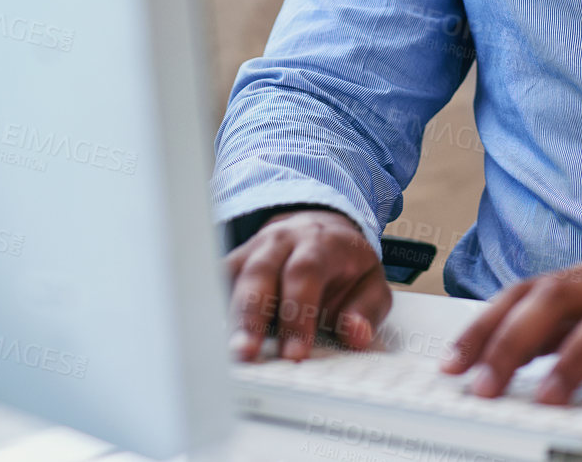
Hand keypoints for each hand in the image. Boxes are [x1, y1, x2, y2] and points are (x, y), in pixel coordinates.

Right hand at [225, 208, 392, 362]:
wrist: (320, 226)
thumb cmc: (345, 263)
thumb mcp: (372, 281)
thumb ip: (368, 309)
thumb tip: (355, 334)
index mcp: (320, 242)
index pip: (305, 273)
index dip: (297, 314)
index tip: (294, 354)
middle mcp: (282, 241)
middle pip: (260, 273)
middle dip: (250, 316)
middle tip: (245, 354)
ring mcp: (253, 249)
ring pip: (232, 276)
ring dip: (226, 315)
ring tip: (224, 352)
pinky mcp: (235, 262)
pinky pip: (217, 280)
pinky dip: (212, 306)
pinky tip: (210, 336)